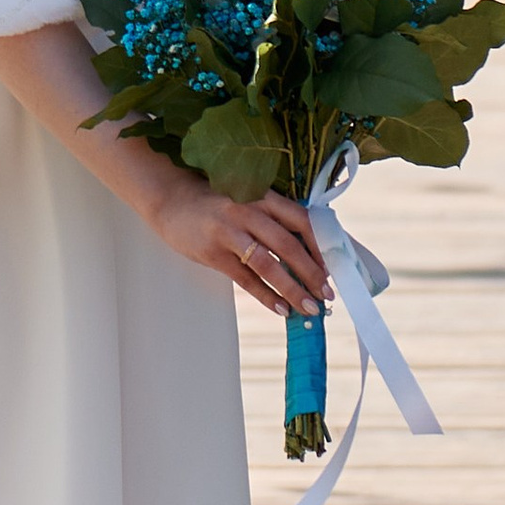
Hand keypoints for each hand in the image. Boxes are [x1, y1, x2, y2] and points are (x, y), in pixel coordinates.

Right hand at [145, 170, 329, 319]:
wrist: (170, 200)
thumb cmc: (216, 203)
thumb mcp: (247, 200)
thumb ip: (273, 218)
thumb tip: (310, 248)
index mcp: (262, 195)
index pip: (301, 219)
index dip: (320, 245)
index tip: (333, 267)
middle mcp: (248, 210)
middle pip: (288, 244)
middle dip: (312, 273)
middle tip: (327, 294)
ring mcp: (229, 232)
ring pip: (269, 264)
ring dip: (292, 289)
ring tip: (308, 307)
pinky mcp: (213, 252)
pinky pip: (245, 279)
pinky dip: (266, 296)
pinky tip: (280, 309)